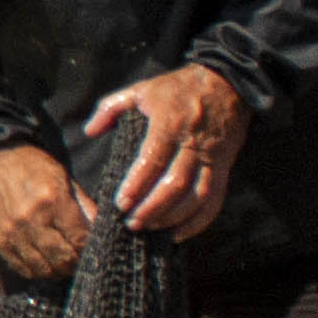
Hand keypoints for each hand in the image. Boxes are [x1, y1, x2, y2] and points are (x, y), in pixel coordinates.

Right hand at [0, 146, 91, 281]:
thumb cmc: (31, 166)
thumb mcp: (63, 177)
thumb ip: (83, 204)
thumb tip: (101, 228)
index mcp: (52, 198)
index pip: (79, 238)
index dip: (90, 247)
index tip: (93, 247)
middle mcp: (31, 218)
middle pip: (62, 257)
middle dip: (76, 263)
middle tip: (81, 260)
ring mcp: (12, 232)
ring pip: (43, 268)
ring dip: (58, 270)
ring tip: (64, 264)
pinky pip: (22, 268)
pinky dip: (37, 270)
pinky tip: (44, 263)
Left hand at [83, 64, 245, 240]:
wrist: (227, 84)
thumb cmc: (178, 89)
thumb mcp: (142, 89)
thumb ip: (110, 108)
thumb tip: (89, 130)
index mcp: (169, 122)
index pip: (153, 158)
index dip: (137, 184)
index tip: (121, 203)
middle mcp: (193, 143)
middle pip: (175, 183)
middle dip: (152, 207)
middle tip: (131, 222)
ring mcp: (212, 158)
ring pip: (196, 196)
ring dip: (173, 217)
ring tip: (150, 228)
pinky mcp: (225, 168)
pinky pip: (215, 200)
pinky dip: (199, 221)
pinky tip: (179, 233)